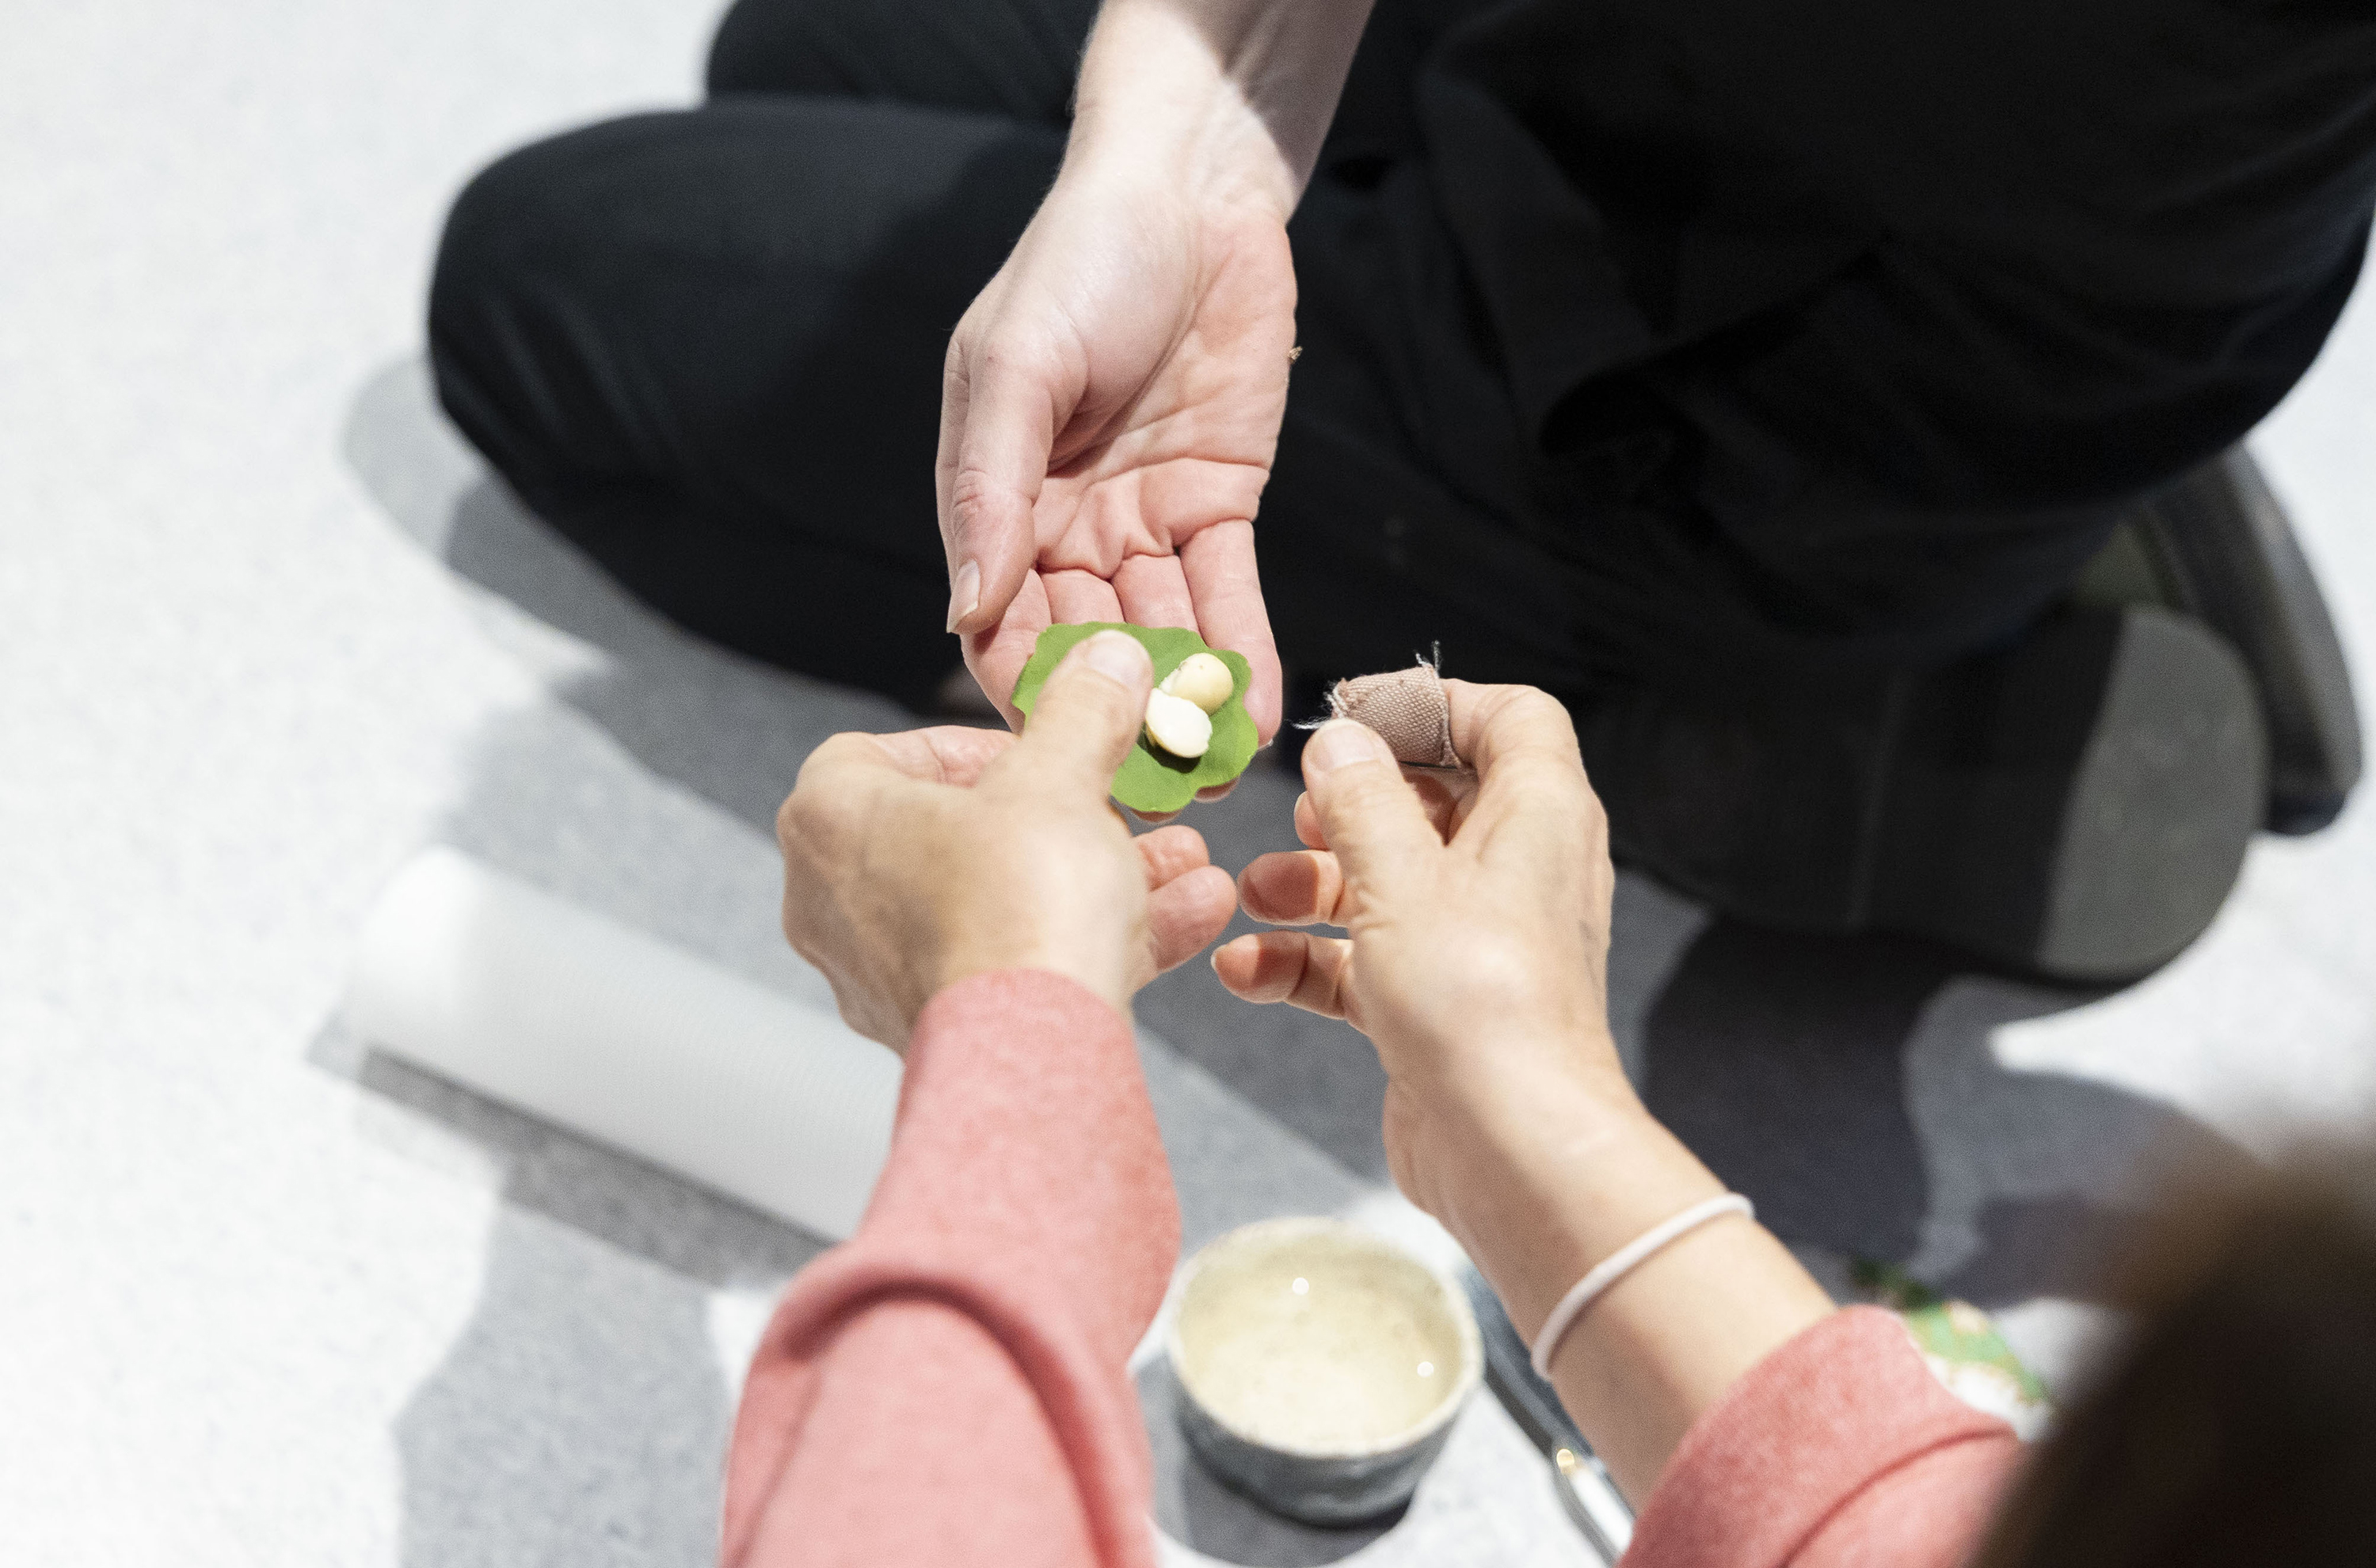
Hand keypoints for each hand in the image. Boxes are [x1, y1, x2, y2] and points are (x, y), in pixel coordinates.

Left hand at [780, 630, 1238, 1047]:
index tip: (1040, 750)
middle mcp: (835, 902)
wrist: (1032, 1050)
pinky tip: (1186, 916)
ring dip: (1094, 875)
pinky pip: (1019, 965)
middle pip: (958, 833)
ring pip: (1000, 903)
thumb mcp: (1061, 776)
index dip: (968, 744)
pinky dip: (1091, 937)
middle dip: (1061, 815)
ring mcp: (884, 975)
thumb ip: (1083, 710)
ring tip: (1181, 861)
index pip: (881, 754)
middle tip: (1122, 807)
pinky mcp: (939, 1031)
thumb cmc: (1018, 901)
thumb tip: (1107, 659)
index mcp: (830, 820)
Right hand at [936, 151, 1294, 756]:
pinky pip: (1228, 596)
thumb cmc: (1080, 260)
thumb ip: (988, 488)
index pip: (998, 620)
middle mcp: (1064, 525)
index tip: (1054, 762)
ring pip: (1160, 634)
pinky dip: (1240, 654)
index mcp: (995, 498)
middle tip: (1144, 797)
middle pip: (1083, 646)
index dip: (1023, 690)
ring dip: (1183, 705)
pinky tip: (1253, 716)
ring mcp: (1143, 520)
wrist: (1192, 191)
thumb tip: (964, 613)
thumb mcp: (1014, 365)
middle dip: (1112, 720)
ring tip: (1209, 775)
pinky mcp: (1219, 505)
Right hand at [1213, 684, 1629, 1229]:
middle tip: (1299, 813)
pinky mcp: (1440, 1006)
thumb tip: (1339, 743)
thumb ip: (1361, 800)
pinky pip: (1367, 961)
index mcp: (1540, 816)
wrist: (1513, 1151)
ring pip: (1390, 883)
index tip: (1353, 710)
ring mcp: (1479, 943)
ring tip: (1253, 892)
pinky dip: (1309, 959)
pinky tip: (1247, 969)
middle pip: (1434, 802)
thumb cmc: (1480, 1005)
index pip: (1509, 719)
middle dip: (1351, 805)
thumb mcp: (1401, 878)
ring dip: (1313, 883)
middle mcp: (1519, 873)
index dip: (1432, 705)